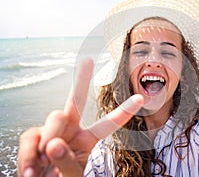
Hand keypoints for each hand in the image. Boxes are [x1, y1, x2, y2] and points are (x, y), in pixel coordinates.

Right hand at [17, 59, 143, 176]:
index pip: (109, 123)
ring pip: (55, 116)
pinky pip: (31, 136)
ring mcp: (53, 131)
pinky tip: (32, 171)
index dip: (124, 112)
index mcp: (88, 140)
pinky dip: (29, 153)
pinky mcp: (34, 136)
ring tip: (45, 163)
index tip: (140, 99)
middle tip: (88, 60)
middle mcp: (72, 130)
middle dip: (82, 80)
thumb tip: (53, 143)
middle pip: (77, 101)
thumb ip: (67, 162)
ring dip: (50, 138)